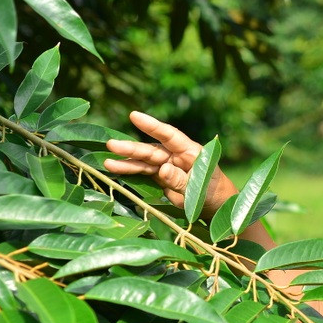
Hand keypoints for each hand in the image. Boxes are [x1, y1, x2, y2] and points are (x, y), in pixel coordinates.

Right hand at [104, 111, 236, 217]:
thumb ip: (181, 179)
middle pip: (152, 149)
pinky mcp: (160, 177)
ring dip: (126, 162)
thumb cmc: (212, 193)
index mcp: (190, 152)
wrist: (215, 206)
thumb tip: (162, 169)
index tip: (134, 116)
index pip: (170, 136)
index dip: (152, 126)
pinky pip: (143, 172)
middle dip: (132, 148)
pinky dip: (129, 172)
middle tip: (111, 144)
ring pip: (144, 161)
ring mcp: (166, 165)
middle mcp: (176, 155)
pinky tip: (113, 169)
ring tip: (107, 162)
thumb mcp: (198, 188)